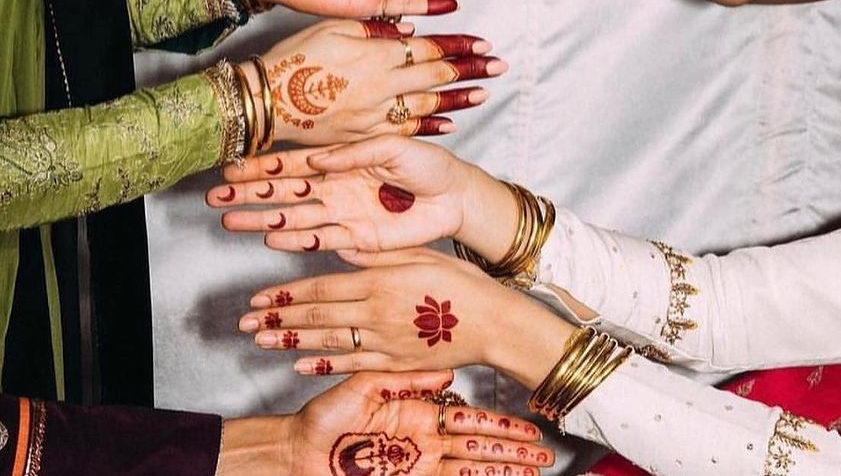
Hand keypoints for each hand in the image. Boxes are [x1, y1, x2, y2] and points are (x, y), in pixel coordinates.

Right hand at [209, 136, 517, 260]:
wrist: (455, 197)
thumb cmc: (428, 164)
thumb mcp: (393, 145)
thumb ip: (354, 153)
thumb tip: (315, 160)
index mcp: (341, 160)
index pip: (292, 162)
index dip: (260, 166)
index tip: (230, 169)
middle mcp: (334, 187)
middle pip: (282, 191)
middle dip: (249, 195)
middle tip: (216, 200)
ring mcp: (342, 213)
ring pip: (293, 217)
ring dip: (262, 219)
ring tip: (230, 221)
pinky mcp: (356, 239)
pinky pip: (318, 240)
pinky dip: (294, 241)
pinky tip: (271, 239)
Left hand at [237, 247, 567, 382]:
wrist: (493, 322)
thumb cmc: (461, 283)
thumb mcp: (419, 254)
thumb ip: (377, 252)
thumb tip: (342, 242)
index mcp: (378, 281)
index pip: (320, 289)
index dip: (286, 294)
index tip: (260, 296)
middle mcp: (375, 312)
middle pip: (316, 317)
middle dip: (277, 319)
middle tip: (245, 322)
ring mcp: (383, 341)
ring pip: (326, 342)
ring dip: (290, 342)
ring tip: (260, 341)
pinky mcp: (394, 363)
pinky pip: (352, 364)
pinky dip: (324, 364)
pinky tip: (301, 365)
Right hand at [255, 19, 505, 143]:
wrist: (266, 101)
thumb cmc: (293, 58)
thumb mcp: (332, 27)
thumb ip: (374, 28)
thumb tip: (410, 30)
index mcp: (376, 55)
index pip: (430, 49)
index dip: (460, 46)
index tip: (484, 44)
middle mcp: (383, 86)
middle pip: (437, 76)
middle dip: (471, 69)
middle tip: (499, 65)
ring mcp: (376, 115)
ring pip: (428, 105)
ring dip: (459, 97)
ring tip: (485, 92)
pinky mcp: (364, 135)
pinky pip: (406, 131)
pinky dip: (431, 126)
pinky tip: (451, 123)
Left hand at [286, 370, 552, 475]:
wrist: (295, 454)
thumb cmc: (321, 419)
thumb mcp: (362, 387)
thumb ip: (402, 379)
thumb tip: (443, 374)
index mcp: (414, 413)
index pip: (466, 418)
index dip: (498, 423)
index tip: (528, 426)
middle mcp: (421, 441)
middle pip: (477, 446)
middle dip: (511, 451)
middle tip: (545, 454)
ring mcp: (416, 465)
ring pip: (468, 468)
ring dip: (500, 471)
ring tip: (534, 472)